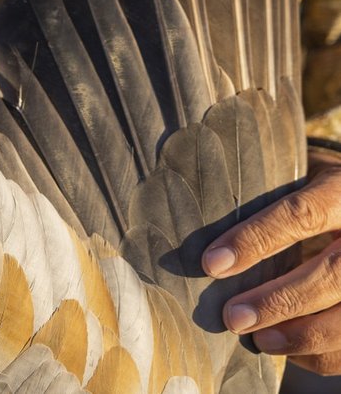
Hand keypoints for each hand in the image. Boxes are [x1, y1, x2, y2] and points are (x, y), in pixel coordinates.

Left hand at [202, 149, 340, 374]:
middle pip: (332, 273)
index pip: (301, 214)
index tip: (212, 263)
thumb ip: (265, 193)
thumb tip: (200, 220)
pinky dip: (322, 354)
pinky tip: (288, 349)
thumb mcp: (300, 175)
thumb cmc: (317, 187)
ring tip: (258, 339)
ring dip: (302, 335)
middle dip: (280, 300)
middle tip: (233, 317)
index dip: (256, 239)